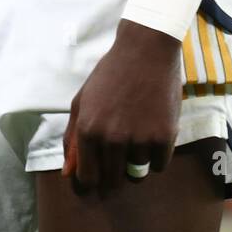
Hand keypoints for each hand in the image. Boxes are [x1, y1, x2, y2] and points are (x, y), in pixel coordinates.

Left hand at [62, 20, 182, 196]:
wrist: (146, 50)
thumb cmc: (110, 74)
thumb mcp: (82, 100)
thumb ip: (72, 138)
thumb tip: (66, 173)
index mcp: (88, 130)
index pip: (88, 178)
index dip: (93, 181)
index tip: (99, 175)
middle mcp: (112, 139)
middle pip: (113, 181)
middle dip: (115, 172)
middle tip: (121, 151)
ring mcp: (139, 139)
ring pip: (138, 173)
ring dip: (137, 161)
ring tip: (138, 134)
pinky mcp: (164, 137)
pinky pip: (159, 165)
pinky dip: (157, 155)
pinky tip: (153, 132)